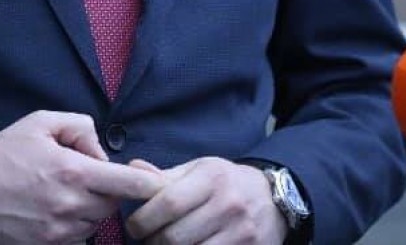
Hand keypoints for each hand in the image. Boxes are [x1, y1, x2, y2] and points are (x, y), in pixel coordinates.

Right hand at [0, 111, 162, 244]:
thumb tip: (100, 151)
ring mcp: (60, 232)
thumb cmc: (3, 154)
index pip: (129, 184)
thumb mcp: (40, 123)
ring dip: (91, 207)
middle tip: (86, 174)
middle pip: (113, 203)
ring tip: (64, 190)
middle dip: (109, 188)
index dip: (149, 183)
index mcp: (73, 172)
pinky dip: (74, 223)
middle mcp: (71, 206)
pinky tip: (53, 208)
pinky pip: (77, 237)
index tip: (157, 181)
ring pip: (96, 222)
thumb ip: (79, 127)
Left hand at [125, 157, 285, 244]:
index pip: (169, 203)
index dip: (144, 219)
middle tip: (147, 240)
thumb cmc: (226, 181)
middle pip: (175, 236)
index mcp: (211, 177)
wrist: (273, 198)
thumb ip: (165, 176)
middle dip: (153, 242)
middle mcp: (227, 204)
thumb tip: (132, 169)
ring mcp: (240, 232)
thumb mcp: (199, 170)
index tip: (134, 226)